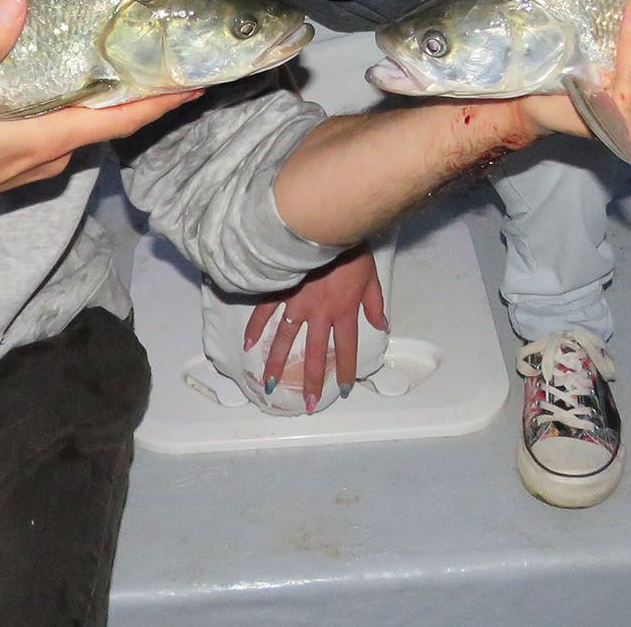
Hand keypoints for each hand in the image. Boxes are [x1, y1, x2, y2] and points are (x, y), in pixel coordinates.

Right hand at [0, 0, 199, 230]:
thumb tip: (14, 1)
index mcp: (40, 143)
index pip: (116, 120)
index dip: (159, 102)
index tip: (195, 84)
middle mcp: (44, 160)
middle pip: (107, 125)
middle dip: (142, 98)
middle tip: (172, 68)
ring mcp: (28, 169)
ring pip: (81, 132)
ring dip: (108, 106)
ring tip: (131, 71)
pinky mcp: (10, 169)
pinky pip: (58, 138)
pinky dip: (78, 114)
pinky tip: (71, 92)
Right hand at [243, 245, 386, 410]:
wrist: (329, 226)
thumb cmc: (353, 250)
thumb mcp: (371, 278)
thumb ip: (374, 304)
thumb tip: (382, 326)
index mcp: (343, 312)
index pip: (346, 348)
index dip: (344, 370)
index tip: (343, 389)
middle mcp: (318, 314)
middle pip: (314, 353)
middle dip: (310, 381)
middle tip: (307, 404)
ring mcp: (295, 303)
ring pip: (284, 340)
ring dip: (277, 364)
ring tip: (270, 385)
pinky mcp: (279, 289)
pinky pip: (264, 312)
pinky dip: (255, 327)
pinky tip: (248, 345)